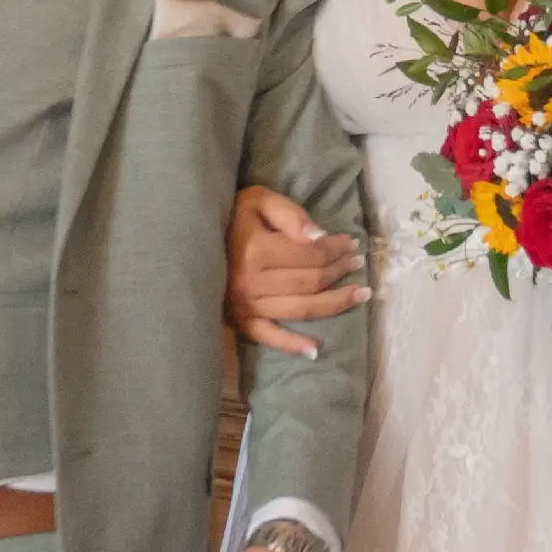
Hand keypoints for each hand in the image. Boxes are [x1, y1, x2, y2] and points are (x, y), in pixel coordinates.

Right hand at [227, 185, 366, 358]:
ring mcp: (245, 306)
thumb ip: (291, 215)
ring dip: (334, 303)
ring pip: (301, 309)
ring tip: (359, 295)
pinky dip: (292, 345)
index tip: (352, 242)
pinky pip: (269, 337)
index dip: (336, 248)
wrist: (192, 238)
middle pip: (310, 281)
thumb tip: (320, 238)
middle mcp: (252, 282)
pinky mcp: (239, 321)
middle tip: (357, 262)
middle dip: (339, 271)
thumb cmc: (231, 216)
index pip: (311, 254)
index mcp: (256, 251)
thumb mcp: (259, 200)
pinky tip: (315, 351)